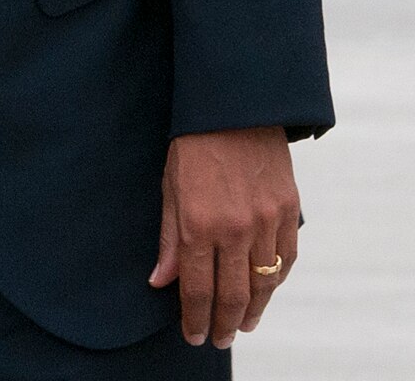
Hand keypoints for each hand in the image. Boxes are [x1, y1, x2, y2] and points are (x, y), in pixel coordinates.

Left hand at [149, 126, 299, 347]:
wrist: (235, 109)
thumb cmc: (192, 145)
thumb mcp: (169, 187)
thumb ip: (168, 239)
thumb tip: (160, 282)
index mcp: (198, 224)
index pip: (197, 288)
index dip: (195, 318)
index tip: (193, 336)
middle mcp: (234, 229)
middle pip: (232, 294)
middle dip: (224, 324)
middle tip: (219, 340)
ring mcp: (266, 222)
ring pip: (263, 283)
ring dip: (253, 311)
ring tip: (242, 326)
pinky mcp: (288, 212)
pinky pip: (285, 259)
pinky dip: (275, 281)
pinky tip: (265, 292)